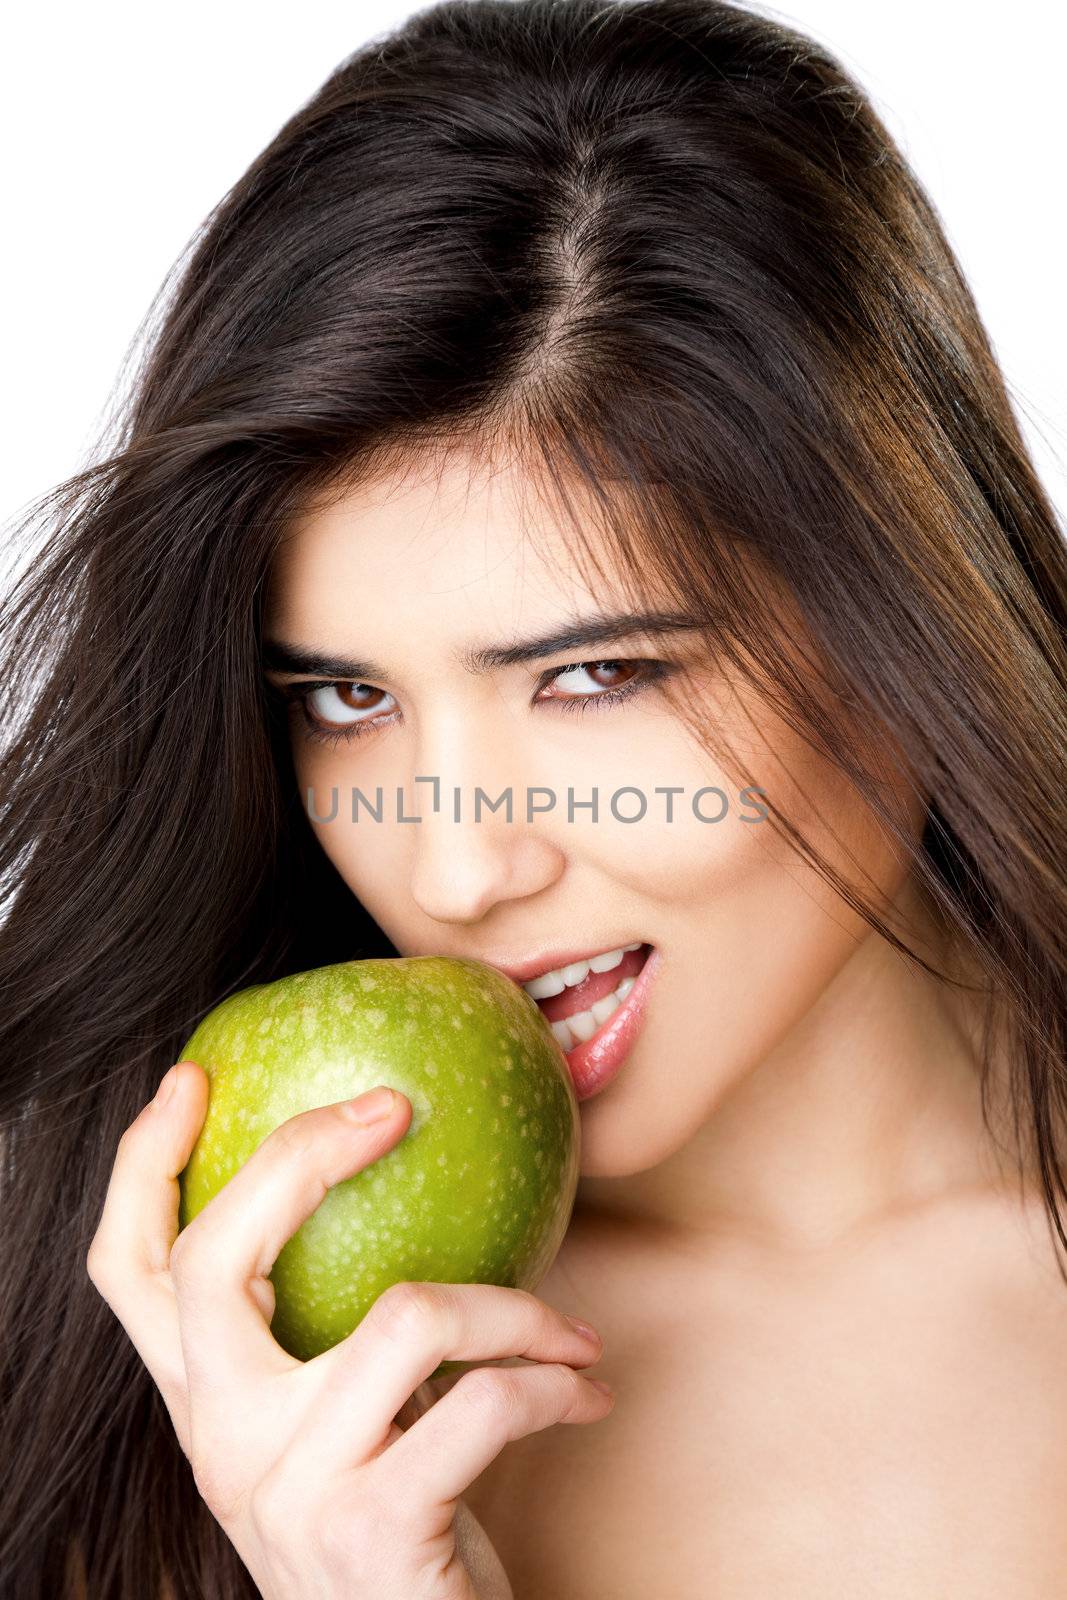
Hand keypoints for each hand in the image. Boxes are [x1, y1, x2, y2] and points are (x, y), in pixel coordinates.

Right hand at [86, 1061, 613, 1598]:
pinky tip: (584, 1394)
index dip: (144, 1164)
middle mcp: (222, 1445)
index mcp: (208, 1405)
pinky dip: (555, 1384)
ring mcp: (286, 1490)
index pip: (127, 1271)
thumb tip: (398, 1170)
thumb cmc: (402, 1528)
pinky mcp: (369, 1532)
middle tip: (390, 1108)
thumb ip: (332, 1333)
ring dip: (518, 1310)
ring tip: (571, 1333)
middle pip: (210, 1260)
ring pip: (403, 1316)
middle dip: (299, 1155)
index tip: (194, 1077)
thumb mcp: (342, 1425)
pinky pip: (484, 1404)